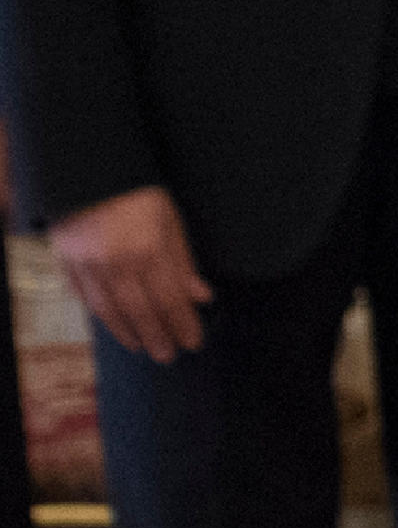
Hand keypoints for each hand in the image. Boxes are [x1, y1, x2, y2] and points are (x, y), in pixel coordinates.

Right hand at [49, 186, 208, 363]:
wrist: (90, 171)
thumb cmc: (140, 195)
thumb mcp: (171, 222)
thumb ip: (183, 262)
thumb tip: (201, 297)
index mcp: (148, 250)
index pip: (170, 300)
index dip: (182, 324)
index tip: (193, 342)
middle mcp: (116, 262)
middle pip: (139, 312)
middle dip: (157, 337)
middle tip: (168, 356)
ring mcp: (86, 263)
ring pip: (107, 309)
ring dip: (126, 332)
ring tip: (141, 346)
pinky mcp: (65, 260)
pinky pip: (82, 296)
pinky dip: (99, 314)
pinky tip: (112, 324)